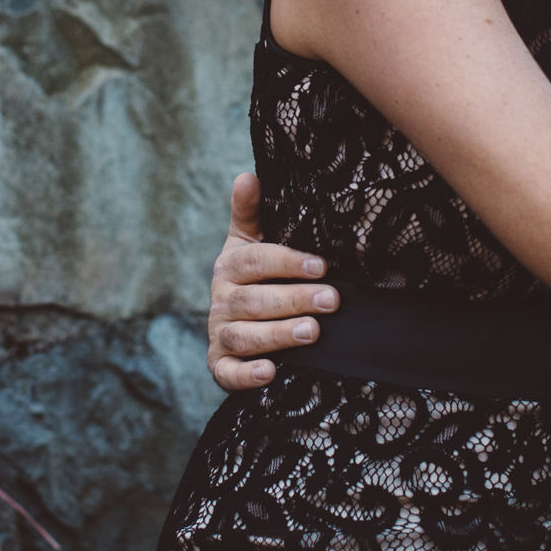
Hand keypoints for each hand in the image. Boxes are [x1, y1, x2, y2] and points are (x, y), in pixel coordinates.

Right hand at [207, 173, 337, 392]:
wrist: (234, 320)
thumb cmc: (253, 275)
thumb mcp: (249, 241)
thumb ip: (250, 211)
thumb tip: (248, 175)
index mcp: (229, 266)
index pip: (255, 261)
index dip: (287, 262)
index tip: (321, 265)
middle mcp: (220, 300)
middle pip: (255, 301)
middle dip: (294, 300)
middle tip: (331, 300)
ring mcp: (219, 333)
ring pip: (245, 336)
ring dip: (278, 334)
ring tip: (312, 332)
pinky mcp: (220, 365)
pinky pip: (228, 372)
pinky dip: (246, 374)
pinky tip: (271, 372)